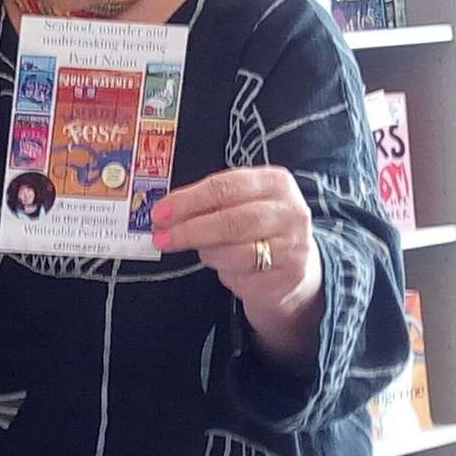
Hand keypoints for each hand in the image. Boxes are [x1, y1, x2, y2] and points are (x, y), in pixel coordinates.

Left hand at [151, 166, 324, 365]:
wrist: (295, 267)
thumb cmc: (256, 228)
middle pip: (230, 219)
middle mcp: (290, 210)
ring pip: (236, 249)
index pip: (224, 187)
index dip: (187, 200)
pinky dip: (224, 269)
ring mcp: (294, 244)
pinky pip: (245, 273)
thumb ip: (207, 203)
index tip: (159, 212)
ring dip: (206, 251)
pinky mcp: (291, 274)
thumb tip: (164, 212)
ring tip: (197, 250)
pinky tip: (222, 265)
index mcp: (275, 181)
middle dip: (189, 228)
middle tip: (161, 236)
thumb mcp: (237, 204)